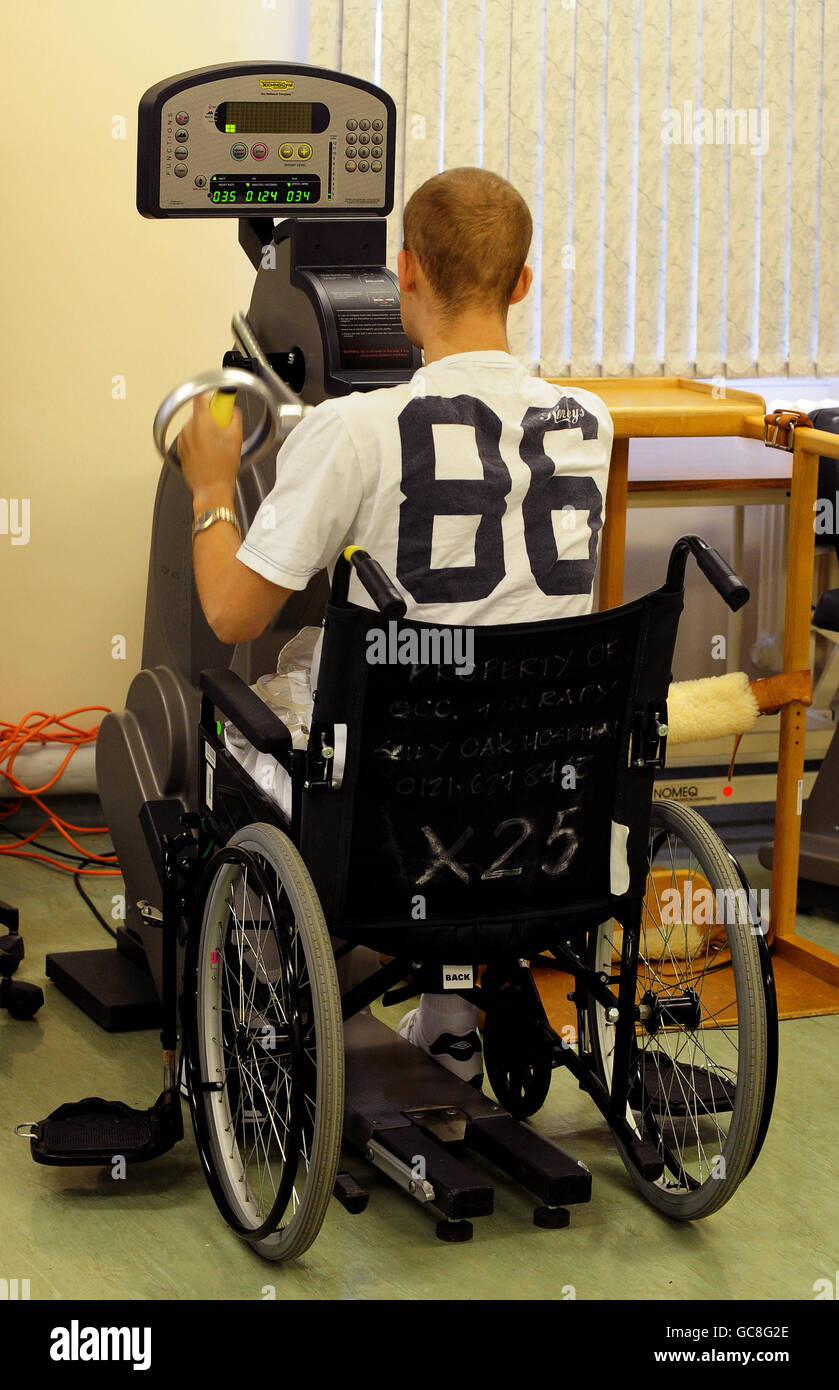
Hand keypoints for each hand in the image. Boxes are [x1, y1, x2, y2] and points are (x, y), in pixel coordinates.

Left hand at [178, 393, 243, 509]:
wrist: (211, 489)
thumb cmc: (222, 468)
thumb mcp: (236, 438)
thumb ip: (234, 417)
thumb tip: (232, 410)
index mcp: (202, 422)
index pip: (201, 396)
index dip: (212, 397)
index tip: (219, 402)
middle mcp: (188, 428)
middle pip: (200, 413)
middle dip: (212, 419)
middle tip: (222, 431)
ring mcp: (182, 439)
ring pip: (195, 426)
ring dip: (205, 431)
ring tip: (216, 447)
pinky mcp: (180, 449)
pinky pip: (191, 438)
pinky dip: (199, 442)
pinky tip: (208, 454)